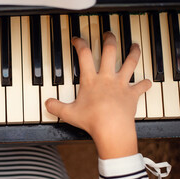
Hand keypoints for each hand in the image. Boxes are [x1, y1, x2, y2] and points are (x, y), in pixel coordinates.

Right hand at [46, 32, 151, 158]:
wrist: (112, 128)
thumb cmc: (91, 120)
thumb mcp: (68, 113)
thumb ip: (56, 107)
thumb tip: (46, 103)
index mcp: (91, 80)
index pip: (84, 55)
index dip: (80, 43)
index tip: (77, 39)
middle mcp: (107, 78)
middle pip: (110, 51)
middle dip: (109, 39)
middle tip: (108, 34)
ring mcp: (121, 84)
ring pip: (130, 62)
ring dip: (133, 53)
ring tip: (135, 46)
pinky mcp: (132, 94)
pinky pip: (141, 86)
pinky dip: (145, 83)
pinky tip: (147, 82)